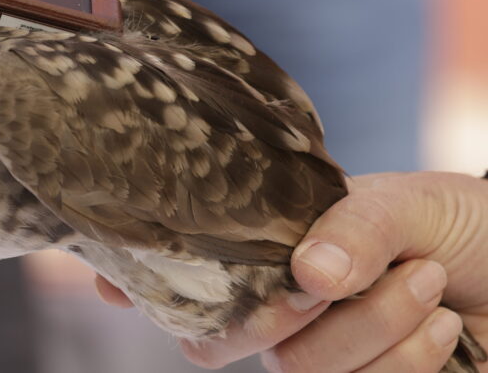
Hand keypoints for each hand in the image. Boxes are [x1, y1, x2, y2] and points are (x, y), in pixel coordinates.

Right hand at [97, 171, 487, 371]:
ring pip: (301, 370)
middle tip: (325, 286)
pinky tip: (440, 324)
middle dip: (272, 319)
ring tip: (426, 281)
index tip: (107, 284)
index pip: (197, 272)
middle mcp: (289, 308)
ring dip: (372, 327)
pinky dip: (406, 360)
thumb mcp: (411, 203)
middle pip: (225, 340)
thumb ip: (355, 226)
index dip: (142, 282)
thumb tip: (308, 275)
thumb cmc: (467, 225)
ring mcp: (328, 355)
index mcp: (278, 250)